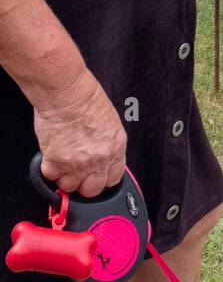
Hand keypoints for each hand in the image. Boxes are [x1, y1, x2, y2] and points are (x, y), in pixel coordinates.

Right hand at [34, 67, 126, 197]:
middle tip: (76, 171)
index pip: (114, 178)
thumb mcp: (108, 121)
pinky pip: (50, 176)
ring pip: (69, 187)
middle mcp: (100, 158)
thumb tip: (99, 155)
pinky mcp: (57, 162)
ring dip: (63, 176)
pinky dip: (47, 168)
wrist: (66, 91)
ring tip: (61, 160)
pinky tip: (50, 154)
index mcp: (116, 146)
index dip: (102, 178)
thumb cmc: (85, 97)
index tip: (94, 176)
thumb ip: (106, 142)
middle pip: (92, 189)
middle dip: (83, 183)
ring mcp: (79, 163)